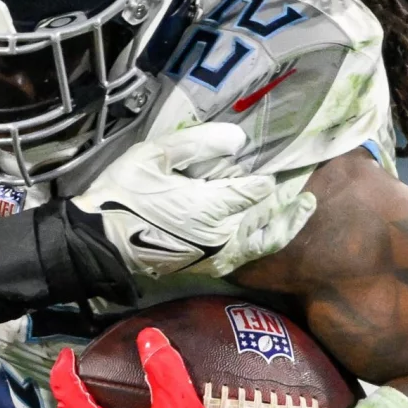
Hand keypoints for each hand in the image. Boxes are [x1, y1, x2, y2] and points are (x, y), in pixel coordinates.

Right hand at [74, 123, 316, 279]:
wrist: (99, 243)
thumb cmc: (123, 194)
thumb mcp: (153, 157)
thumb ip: (197, 145)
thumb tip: (239, 140)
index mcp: (210, 205)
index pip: (257, 188)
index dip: (271, 174)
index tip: (285, 159)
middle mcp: (222, 234)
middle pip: (267, 212)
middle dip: (289, 195)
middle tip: (308, 177)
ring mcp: (217, 254)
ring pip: (264, 238)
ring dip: (287, 222)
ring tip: (305, 206)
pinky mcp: (209, 266)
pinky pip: (249, 255)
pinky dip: (267, 242)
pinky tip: (273, 232)